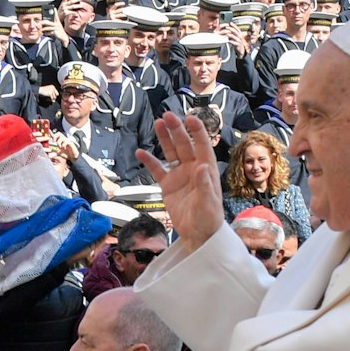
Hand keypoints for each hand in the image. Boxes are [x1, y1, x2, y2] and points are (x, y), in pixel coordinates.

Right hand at [137, 111, 225, 254]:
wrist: (198, 234)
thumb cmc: (208, 219)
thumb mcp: (208, 202)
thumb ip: (204, 184)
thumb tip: (202, 166)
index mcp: (206, 169)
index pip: (202, 145)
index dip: (197, 131)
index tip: (189, 118)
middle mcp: (193, 168)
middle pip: (184, 144)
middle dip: (177, 130)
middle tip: (167, 116)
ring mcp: (179, 176)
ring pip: (171, 152)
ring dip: (165, 138)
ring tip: (157, 124)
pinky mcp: (168, 185)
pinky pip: (158, 170)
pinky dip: (150, 161)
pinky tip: (141, 152)